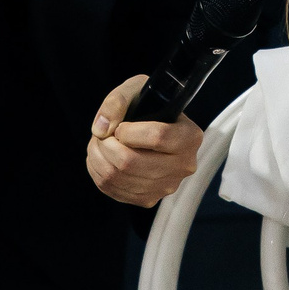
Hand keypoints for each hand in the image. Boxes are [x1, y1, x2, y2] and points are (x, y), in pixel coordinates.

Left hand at [86, 75, 203, 205]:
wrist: (154, 132)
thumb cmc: (148, 108)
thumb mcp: (137, 89)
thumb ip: (118, 101)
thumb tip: (101, 129)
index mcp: (190, 137)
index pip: (157, 137)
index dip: (128, 131)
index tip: (120, 126)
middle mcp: (183, 166)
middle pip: (132, 162)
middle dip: (106, 146)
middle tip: (102, 135)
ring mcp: (167, 186)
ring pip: (119, 177)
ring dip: (98, 158)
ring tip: (99, 144)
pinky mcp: (149, 199)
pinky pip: (114, 190)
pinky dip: (98, 173)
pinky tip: (101, 159)